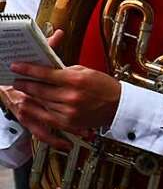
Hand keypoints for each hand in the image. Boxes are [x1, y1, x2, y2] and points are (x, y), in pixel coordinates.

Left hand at [8, 29, 119, 147]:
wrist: (119, 106)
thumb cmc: (106, 87)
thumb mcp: (86, 71)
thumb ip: (65, 71)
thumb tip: (47, 69)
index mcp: (76, 80)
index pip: (45, 73)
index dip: (27, 69)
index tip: (16, 66)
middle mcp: (71, 96)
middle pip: (39, 89)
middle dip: (25, 83)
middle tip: (17, 80)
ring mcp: (69, 111)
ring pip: (41, 102)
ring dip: (31, 96)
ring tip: (26, 91)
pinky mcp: (69, 122)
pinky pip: (47, 116)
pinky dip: (39, 109)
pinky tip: (35, 104)